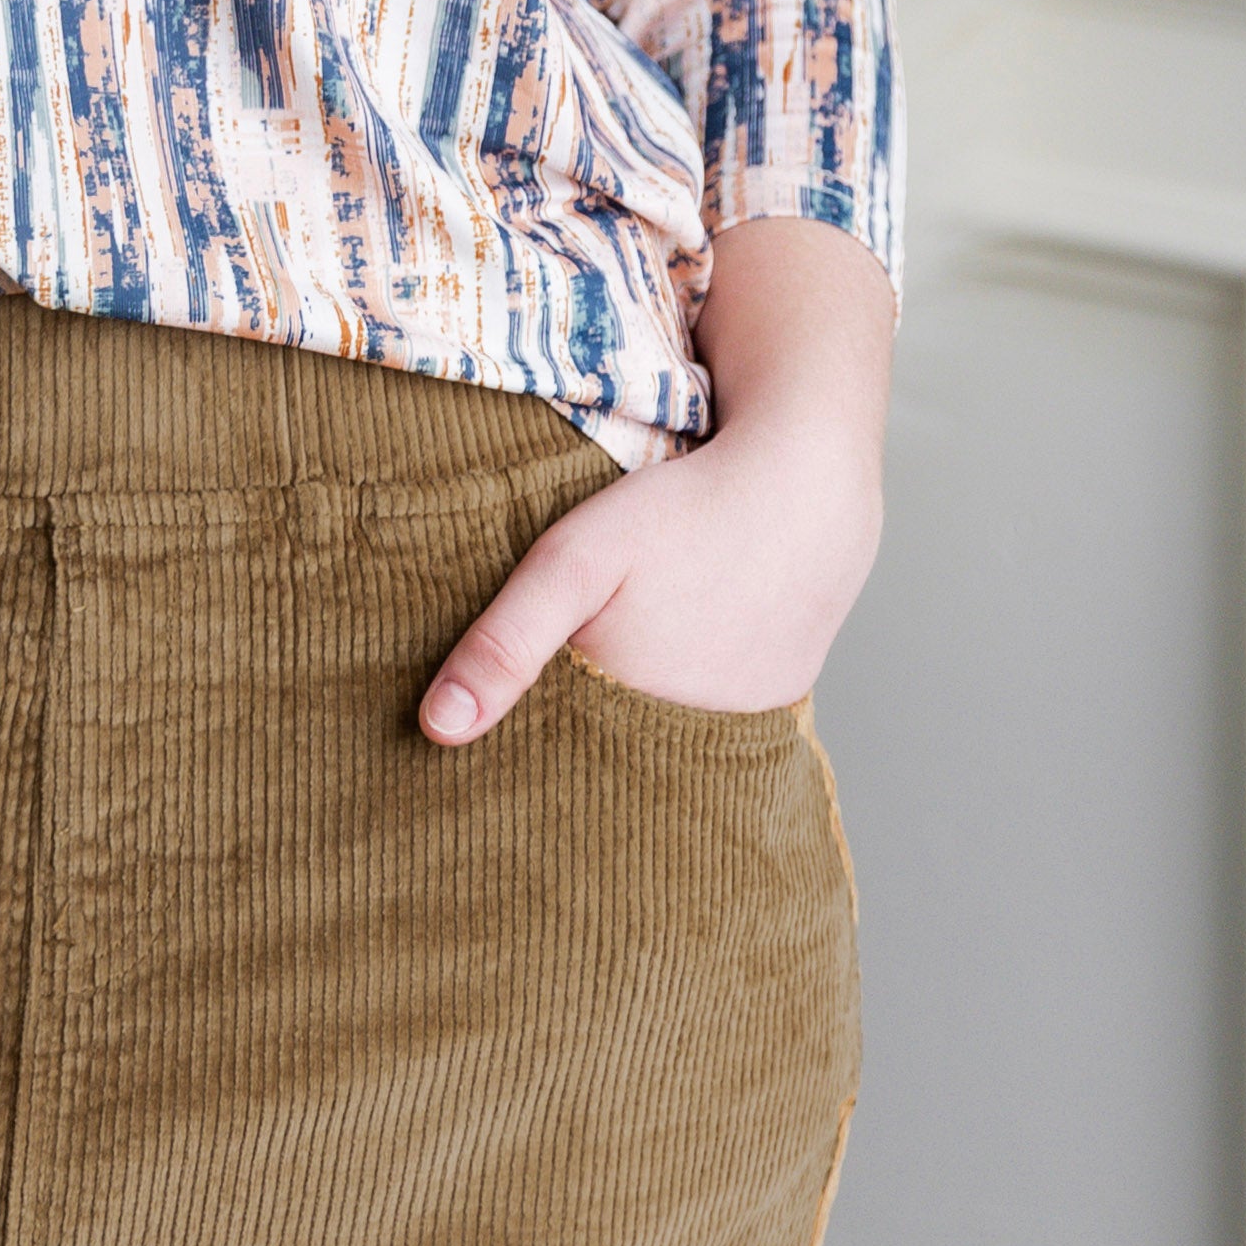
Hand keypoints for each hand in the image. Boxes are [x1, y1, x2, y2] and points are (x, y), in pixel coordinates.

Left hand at [420, 214, 889, 742]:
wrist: (808, 483)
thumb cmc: (683, 514)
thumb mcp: (576, 561)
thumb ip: (507, 641)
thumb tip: (437, 729)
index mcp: (634, 722)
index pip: (559, 762)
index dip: (524, 737)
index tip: (485, 719)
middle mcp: (695, 743)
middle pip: (611, 747)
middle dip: (578, 721)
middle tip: (575, 651)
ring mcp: (744, 723)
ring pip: (664, 726)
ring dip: (638, 701)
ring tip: (631, 639)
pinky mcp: (780, 695)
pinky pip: (718, 703)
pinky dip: (693, 680)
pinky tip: (687, 630)